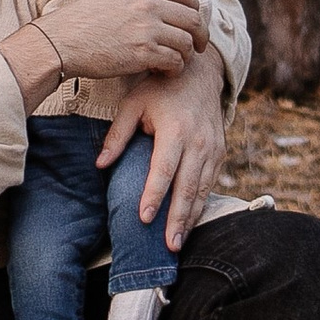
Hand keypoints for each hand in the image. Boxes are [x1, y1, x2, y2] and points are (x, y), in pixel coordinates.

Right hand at [37, 0, 203, 87]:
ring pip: (187, 42)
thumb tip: (163, 4)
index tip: (194, 22)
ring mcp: (146, 28)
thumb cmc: (82, 22)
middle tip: (198, 47)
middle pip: (193, 18)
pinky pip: (175, 61)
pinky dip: (174, 69)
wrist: (61, 41)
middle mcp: (147, 4)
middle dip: (200, 35)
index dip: (196, 8)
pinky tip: (164, 72)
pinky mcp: (142, 53)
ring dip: (185, 56)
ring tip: (175, 62)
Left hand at [100, 37, 226, 253]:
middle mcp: (198, 141)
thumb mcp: (134, 103)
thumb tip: (100, 165)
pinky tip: (190, 222)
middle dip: (177, 219)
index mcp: (175, 130)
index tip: (144, 219)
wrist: (200, 73)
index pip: (163, 170)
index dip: (154, 196)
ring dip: (191, 218)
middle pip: (187, 187)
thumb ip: (117, 135)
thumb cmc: (160, 88)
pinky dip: (201, 205)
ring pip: (202, 190)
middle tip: (168, 246)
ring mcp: (212, 148)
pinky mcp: (220, 152)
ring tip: (177, 242)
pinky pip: (211, 184)